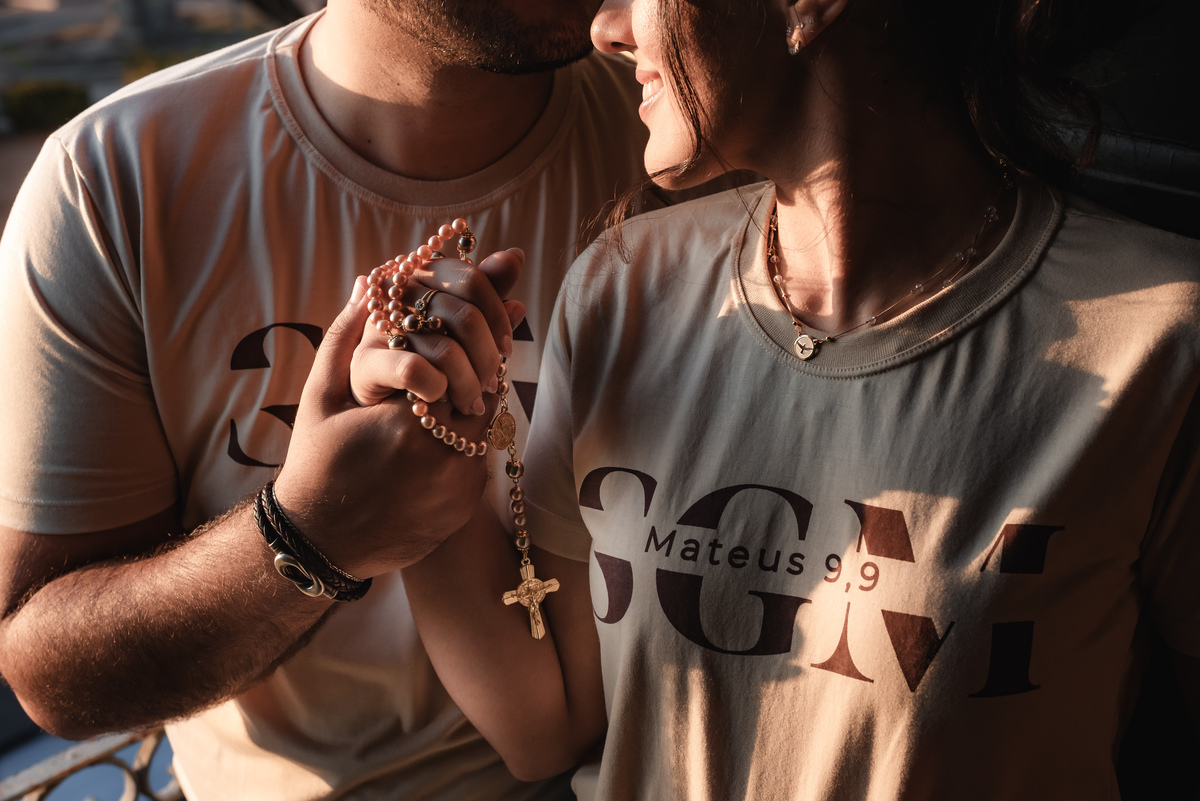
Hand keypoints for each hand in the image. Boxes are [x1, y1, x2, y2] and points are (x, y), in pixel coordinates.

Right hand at [272, 249, 521, 578]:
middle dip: (470, 376)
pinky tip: (432, 447)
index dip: (458, 348)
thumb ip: (347, 336)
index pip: (462, 364)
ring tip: (437, 408)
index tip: (445, 342)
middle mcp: (443, 457)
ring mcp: (458, 487)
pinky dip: (464, 448)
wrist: (318, 545)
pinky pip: (478, 465)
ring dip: (467, 412)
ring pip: (484, 430)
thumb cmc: (315, 465)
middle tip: (448, 372)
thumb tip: (368, 284)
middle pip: (482, 395)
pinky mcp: (463, 508)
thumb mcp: (320, 397)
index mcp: (409, 422)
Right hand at [352, 249, 525, 413]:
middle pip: (464, 316)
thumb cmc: (428, 362)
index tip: (507, 349)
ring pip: (446, 350)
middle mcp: (400, 291)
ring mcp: (380, 324)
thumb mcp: (460, 329)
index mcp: (425, 276)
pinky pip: (415, 370)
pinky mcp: (365, 359)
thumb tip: (515, 257)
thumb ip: (486, 297)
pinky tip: (440, 399)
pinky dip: (437, 389)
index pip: (471, 279)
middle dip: (486, 358)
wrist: (378, 406)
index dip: (497, 315)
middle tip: (491, 384)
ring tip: (471, 403)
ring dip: (468, 385)